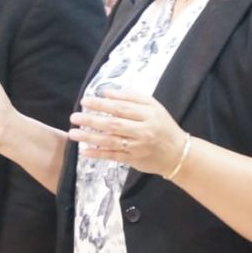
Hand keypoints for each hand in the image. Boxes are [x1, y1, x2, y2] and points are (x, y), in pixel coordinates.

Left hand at [69, 89, 187, 176]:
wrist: (178, 153)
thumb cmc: (162, 125)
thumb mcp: (152, 105)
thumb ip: (130, 97)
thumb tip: (106, 92)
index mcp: (147, 114)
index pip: (121, 108)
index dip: (101, 104)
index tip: (85, 101)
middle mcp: (143, 131)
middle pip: (114, 124)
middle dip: (92, 120)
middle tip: (74, 117)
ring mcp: (138, 147)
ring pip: (111, 142)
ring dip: (90, 138)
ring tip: (73, 134)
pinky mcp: (134, 160)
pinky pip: (113, 157)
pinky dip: (98, 154)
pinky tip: (84, 151)